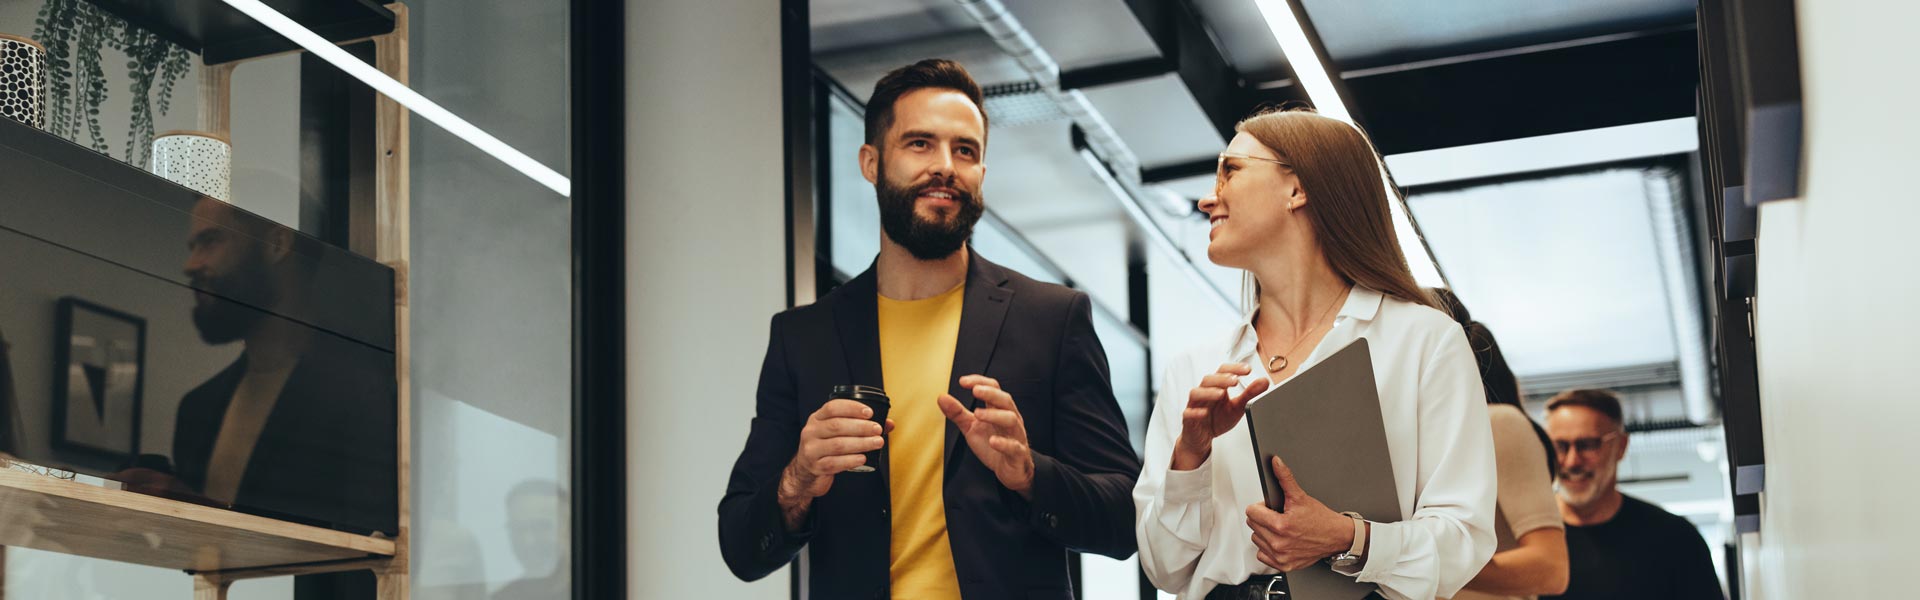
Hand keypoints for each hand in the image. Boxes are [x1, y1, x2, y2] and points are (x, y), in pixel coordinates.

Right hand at [778, 400, 890, 520]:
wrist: (806, 474)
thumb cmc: (827, 449)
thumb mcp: (837, 434)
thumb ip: (861, 426)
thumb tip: (889, 423)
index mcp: (817, 418)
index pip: (832, 407)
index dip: (852, 408)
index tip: (870, 412)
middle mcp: (811, 432)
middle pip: (837, 426)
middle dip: (861, 427)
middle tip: (878, 430)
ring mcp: (811, 450)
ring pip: (837, 445)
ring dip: (861, 443)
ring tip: (877, 443)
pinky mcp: (815, 467)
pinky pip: (834, 463)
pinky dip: (851, 460)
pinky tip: (863, 458)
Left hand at [939, 374, 1035, 497]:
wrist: (1009, 470)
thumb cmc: (992, 445)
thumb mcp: (971, 427)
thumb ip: (957, 413)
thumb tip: (942, 397)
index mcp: (999, 410)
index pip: (994, 388)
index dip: (980, 382)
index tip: (963, 381)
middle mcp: (1010, 419)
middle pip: (1005, 400)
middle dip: (990, 393)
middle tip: (975, 390)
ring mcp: (1016, 436)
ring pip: (1011, 420)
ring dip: (995, 415)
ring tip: (977, 414)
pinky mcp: (1017, 454)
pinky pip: (1014, 446)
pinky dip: (1004, 443)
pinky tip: (993, 441)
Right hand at [1172, 363, 1268, 469]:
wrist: (1201, 438)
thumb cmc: (1217, 419)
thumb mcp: (1237, 407)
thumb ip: (1250, 394)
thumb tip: (1264, 381)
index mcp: (1216, 387)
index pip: (1222, 372)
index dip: (1234, 369)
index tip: (1247, 370)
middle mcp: (1204, 393)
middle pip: (1208, 380)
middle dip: (1221, 379)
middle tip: (1235, 380)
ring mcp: (1195, 405)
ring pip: (1196, 393)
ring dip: (1208, 392)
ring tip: (1221, 394)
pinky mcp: (1189, 419)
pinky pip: (1188, 413)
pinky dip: (1196, 412)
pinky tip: (1204, 413)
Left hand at [1245, 456, 1355, 571]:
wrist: (1336, 537)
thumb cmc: (1321, 519)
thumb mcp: (1301, 496)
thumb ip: (1285, 478)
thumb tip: (1276, 462)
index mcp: (1281, 525)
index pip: (1251, 512)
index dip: (1261, 507)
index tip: (1270, 508)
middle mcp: (1280, 543)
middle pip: (1253, 525)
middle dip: (1263, 519)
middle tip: (1278, 516)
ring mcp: (1281, 556)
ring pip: (1256, 539)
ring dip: (1265, 533)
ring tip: (1280, 529)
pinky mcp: (1284, 565)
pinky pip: (1263, 555)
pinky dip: (1268, 548)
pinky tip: (1280, 541)